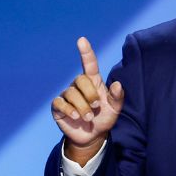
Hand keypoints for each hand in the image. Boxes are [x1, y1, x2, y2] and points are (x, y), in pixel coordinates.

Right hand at [51, 37, 124, 165]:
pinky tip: (76, 116)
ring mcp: (67, 95)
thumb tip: (117, 84)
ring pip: (71, 93)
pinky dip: (69, 109)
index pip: (89, 64)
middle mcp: (79, 86)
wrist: (92, 135)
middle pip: (80, 80)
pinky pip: (60, 102)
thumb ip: (117, 97)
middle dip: (90, 94)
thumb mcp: (115, 109)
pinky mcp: (58, 106)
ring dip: (82, 107)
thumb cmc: (104, 118)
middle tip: (96, 107)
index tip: (82, 40)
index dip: (86, 52)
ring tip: (88, 117)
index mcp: (94, 83)